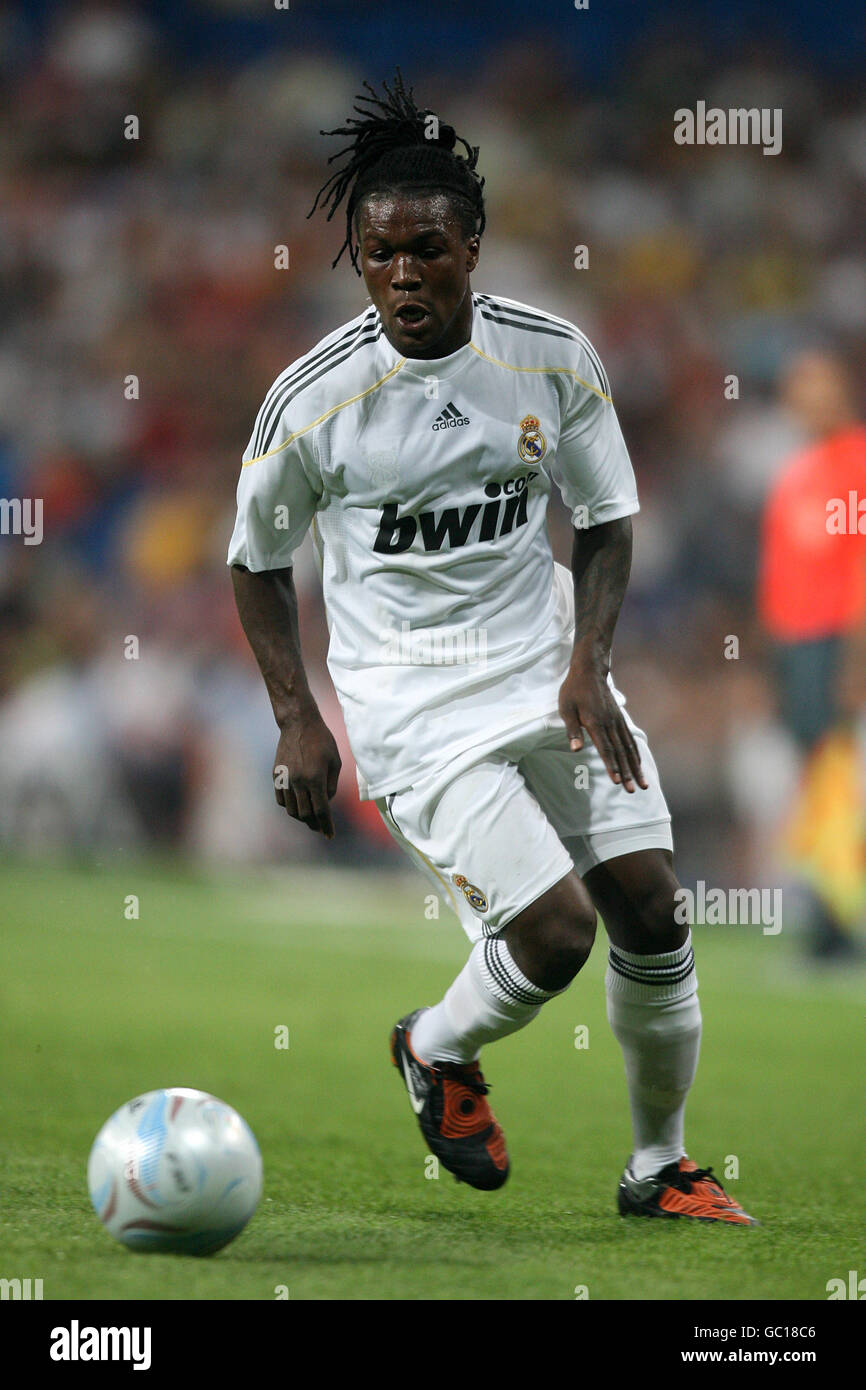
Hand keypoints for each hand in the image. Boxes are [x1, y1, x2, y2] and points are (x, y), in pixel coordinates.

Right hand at [273, 713, 341, 837]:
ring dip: (301, 817)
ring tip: (310, 817)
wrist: (298, 724)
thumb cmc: (322, 741)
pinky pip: (282, 799)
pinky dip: (289, 806)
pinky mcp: (276, 775)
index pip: (321, 811)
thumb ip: (332, 786)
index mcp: (315, 779)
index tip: (330, 835)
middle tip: (321, 828)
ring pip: (291, 809)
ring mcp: (285, 779)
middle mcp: (298, 782)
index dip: (326, 826)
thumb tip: (326, 802)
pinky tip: (297, 804)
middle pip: (305, 814)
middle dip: (314, 824)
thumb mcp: (336, 762)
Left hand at [558, 660, 646, 792]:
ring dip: (635, 767)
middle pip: (620, 752)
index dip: (611, 766)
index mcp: (595, 723)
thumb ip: (572, 730)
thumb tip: (576, 749)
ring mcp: (617, 721)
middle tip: (634, 790)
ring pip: (629, 748)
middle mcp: (610, 724)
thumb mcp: (566, 708)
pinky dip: (636, 754)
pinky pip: (630, 740)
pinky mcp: (620, 719)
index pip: (605, 749)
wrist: (590, 671)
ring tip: (643, 783)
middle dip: (627, 773)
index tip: (617, 781)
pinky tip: (639, 765)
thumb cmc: (573, 691)